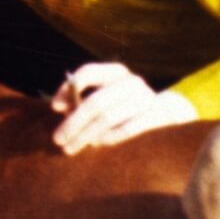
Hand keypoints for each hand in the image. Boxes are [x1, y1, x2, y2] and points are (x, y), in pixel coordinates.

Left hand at [50, 63, 196, 154]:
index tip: (54, 107)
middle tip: (58, 139)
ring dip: (86, 135)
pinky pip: (126, 129)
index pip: (88, 72)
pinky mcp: (155, 116)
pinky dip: (108, 138)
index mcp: (116, 72)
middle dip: (73, 122)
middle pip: (96, 101)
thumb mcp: (106, 96)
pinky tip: (97, 145)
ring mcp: (144, 98)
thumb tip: (61, 108)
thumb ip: (83, 100)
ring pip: (108, 118)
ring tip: (72, 147)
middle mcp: (131, 82)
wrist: (165, 112)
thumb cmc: (124, 105)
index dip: (68, 89)